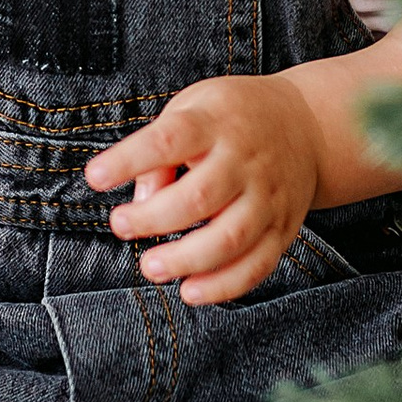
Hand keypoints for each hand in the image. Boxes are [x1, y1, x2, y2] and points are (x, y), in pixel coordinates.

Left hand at [84, 75, 323, 303]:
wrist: (308, 127)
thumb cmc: (233, 119)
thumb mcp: (192, 109)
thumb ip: (160, 151)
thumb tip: (140, 203)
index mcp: (216, 123)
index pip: (170, 139)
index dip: (129, 160)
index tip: (94, 177)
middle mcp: (246, 161)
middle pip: (201, 196)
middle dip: (155, 219)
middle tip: (122, 225)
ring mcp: (268, 198)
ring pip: (231, 237)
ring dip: (187, 259)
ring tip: (150, 267)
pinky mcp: (283, 229)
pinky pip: (257, 264)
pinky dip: (224, 286)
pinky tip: (190, 291)